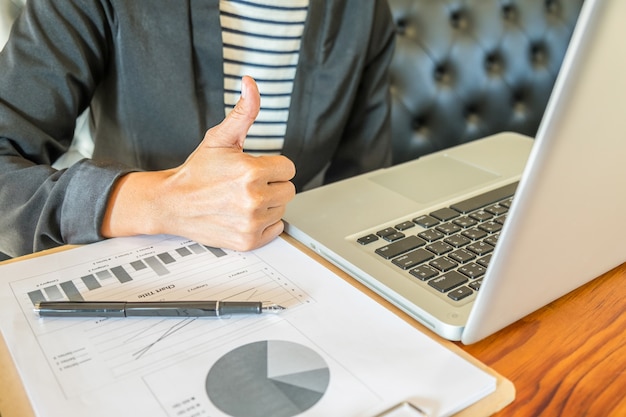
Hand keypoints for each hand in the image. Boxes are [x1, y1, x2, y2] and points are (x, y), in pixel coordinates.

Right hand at [102, 76, 295, 250]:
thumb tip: (251, 85)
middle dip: (271, 185)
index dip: (272, 166)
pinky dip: (264, 224)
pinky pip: (276, 229)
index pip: (288, 169)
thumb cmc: (197, 172)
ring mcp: (252, 223)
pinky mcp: (249, 241)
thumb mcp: (220, 138)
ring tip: (241, 200)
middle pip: (288, 190)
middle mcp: (253, 200)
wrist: (172, 204)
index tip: (254, 169)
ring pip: (281, 209)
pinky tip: (243, 215)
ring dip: (267, 204)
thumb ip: (243, 112)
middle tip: (245, 185)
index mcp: (251, 173)